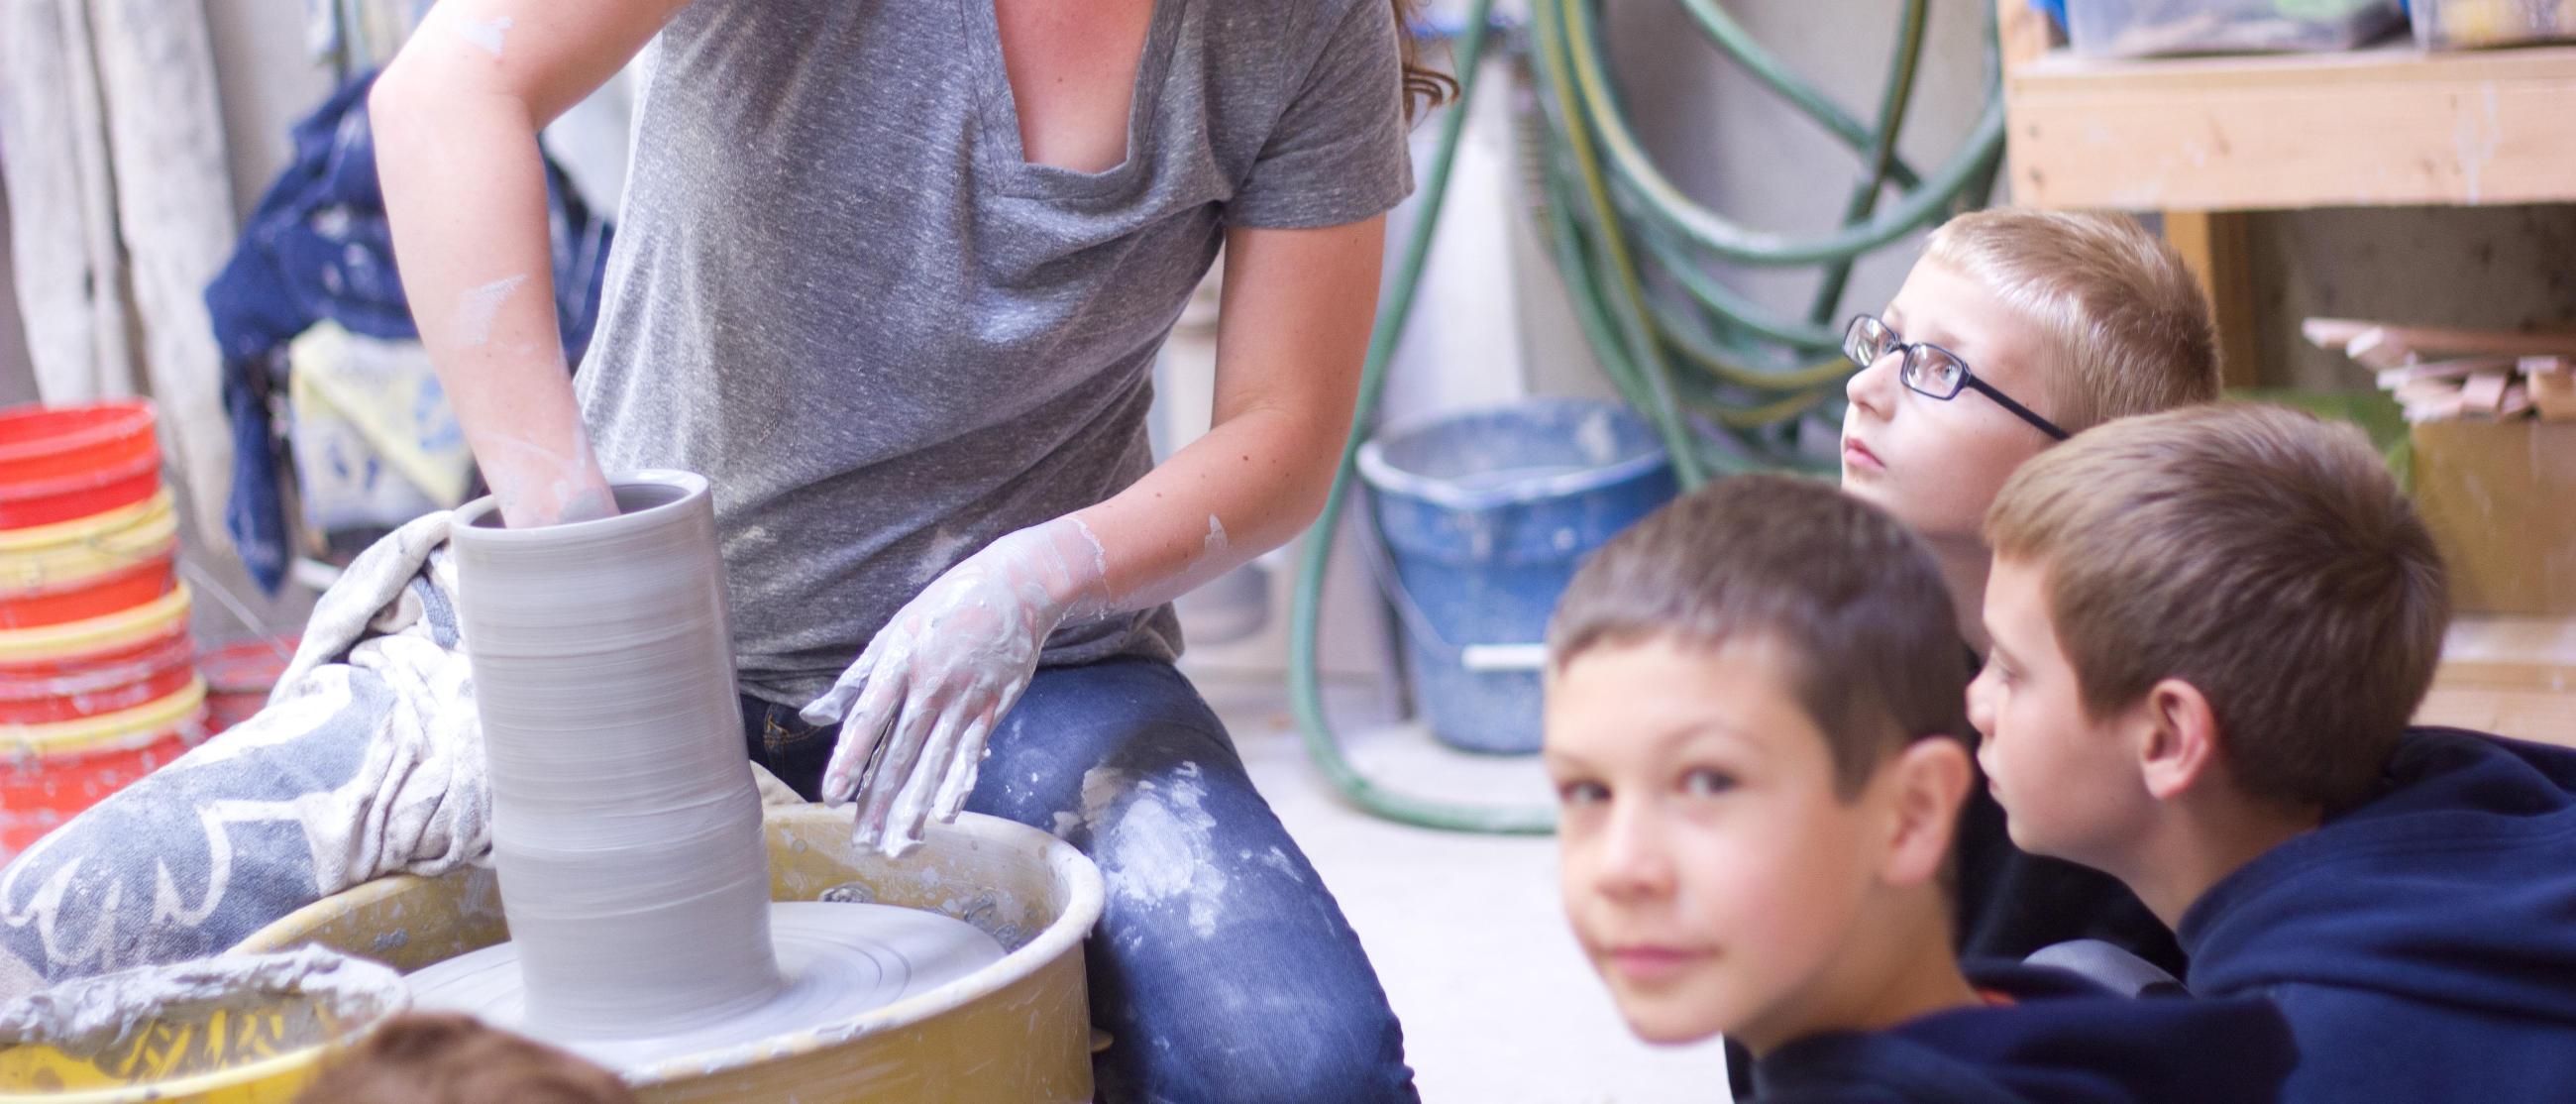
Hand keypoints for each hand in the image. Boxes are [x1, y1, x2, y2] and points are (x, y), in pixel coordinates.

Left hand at [802, 516, 1107, 855]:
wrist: (1016, 587)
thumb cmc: (947, 608)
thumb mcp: (895, 631)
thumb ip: (856, 679)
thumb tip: (813, 715)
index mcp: (900, 663)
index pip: (869, 719)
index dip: (850, 760)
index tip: (833, 796)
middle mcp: (931, 685)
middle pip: (901, 753)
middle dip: (880, 802)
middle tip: (863, 842)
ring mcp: (965, 699)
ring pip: (936, 762)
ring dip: (917, 807)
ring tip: (899, 845)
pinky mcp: (992, 707)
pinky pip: (972, 752)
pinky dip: (960, 784)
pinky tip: (946, 814)